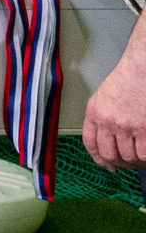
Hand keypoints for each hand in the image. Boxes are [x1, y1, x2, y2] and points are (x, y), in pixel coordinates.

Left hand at [87, 24, 145, 166]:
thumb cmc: (128, 79)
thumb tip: (107, 138)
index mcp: (94, 113)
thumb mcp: (104, 97)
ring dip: (134, 161)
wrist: (142, 68)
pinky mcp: (144, 129)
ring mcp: (126, 126)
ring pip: (128, 156)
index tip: (106, 165)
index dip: (98, 158)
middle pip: (109, 154)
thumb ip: (102, 116)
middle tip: (127, 164)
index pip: (91, 143)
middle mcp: (107, 121)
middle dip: (118, 163)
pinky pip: (143, 153)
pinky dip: (145, 158)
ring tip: (139, 159)